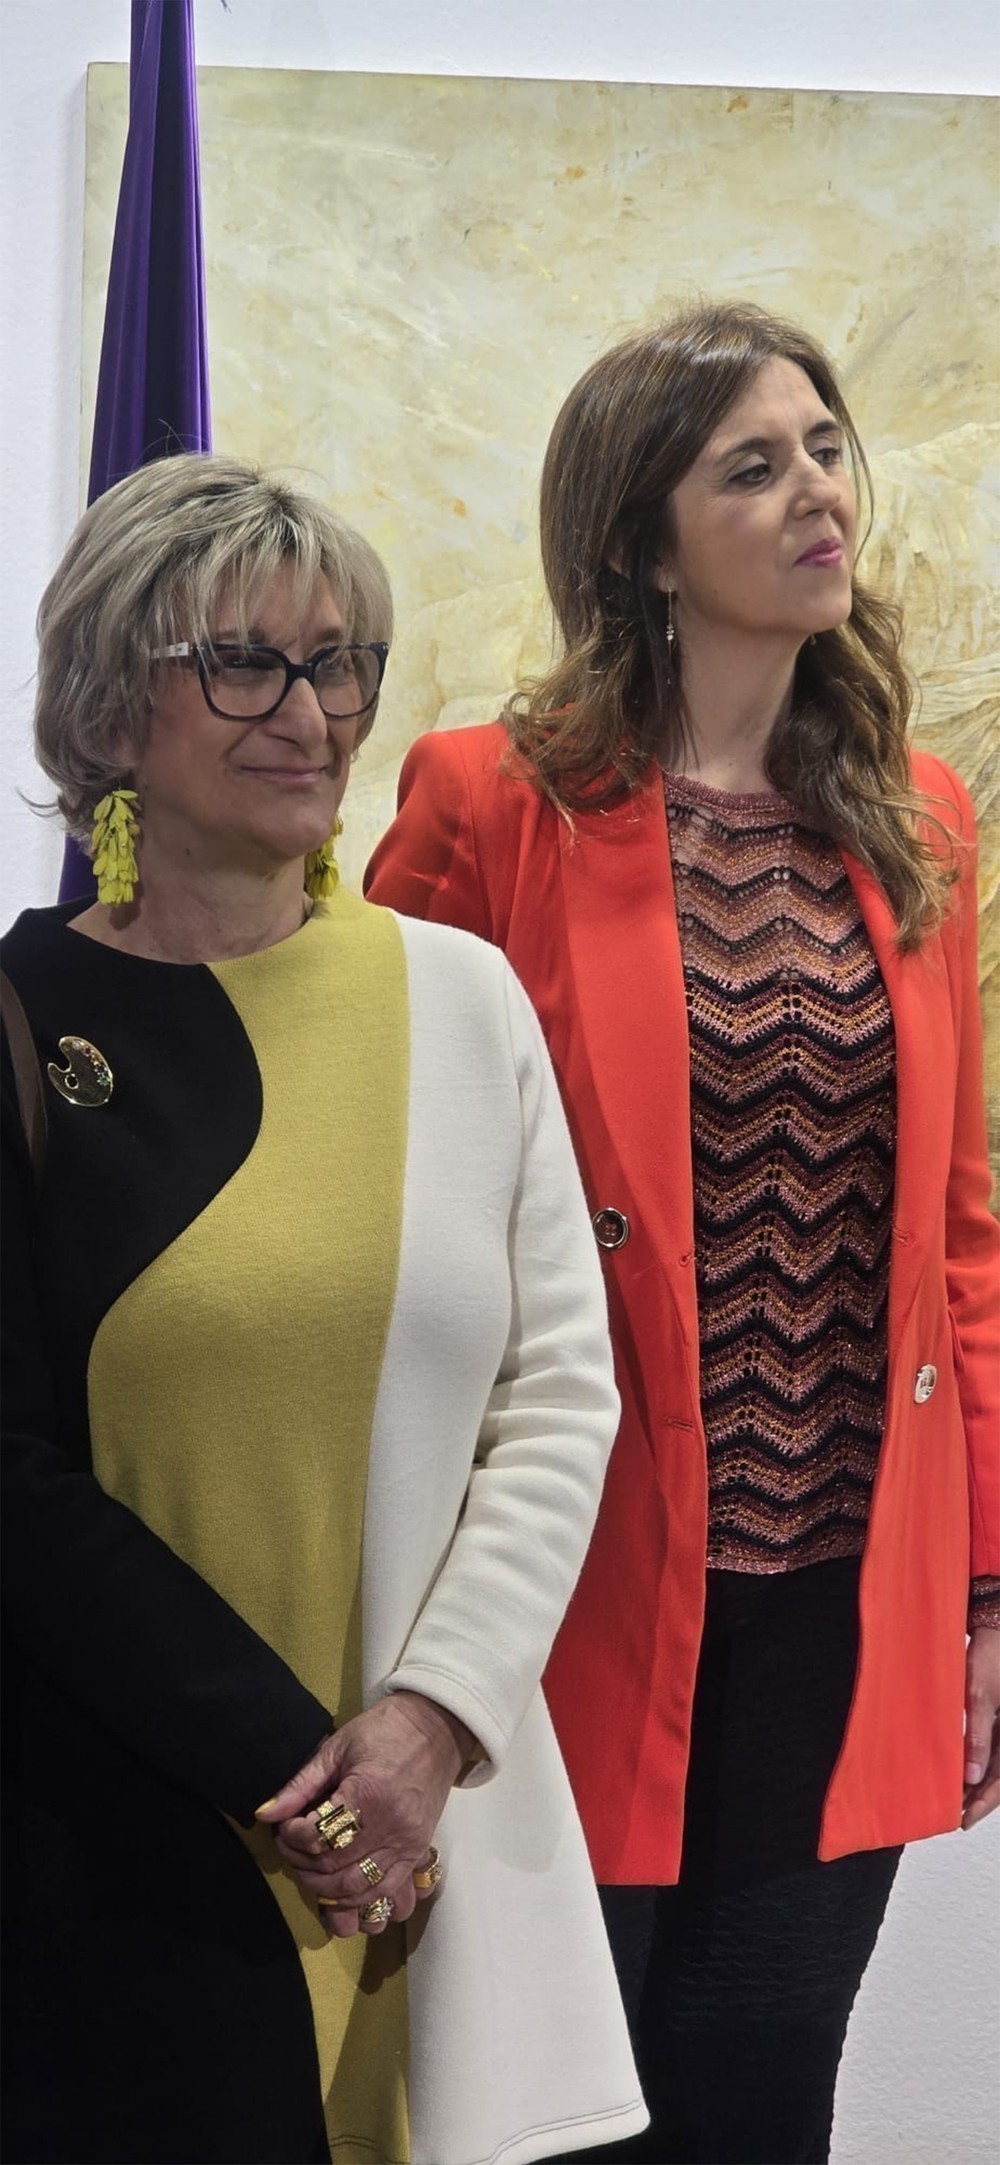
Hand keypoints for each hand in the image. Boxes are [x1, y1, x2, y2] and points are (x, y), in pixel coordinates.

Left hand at [255, 1692, 473, 1934]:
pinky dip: (363, 1900)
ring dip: (328, 1890)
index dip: (291, 1837)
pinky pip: (390, 1891)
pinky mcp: (418, 1851)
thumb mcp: (337, 1747)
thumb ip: (300, 1784)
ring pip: (360, 1889)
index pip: (317, 1837)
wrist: (436, 1727)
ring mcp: (408, 1844)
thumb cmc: (384, 1730)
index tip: (284, 1826)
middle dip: (303, 1865)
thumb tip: (265, 1813)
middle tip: (292, 1849)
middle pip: (335, 1868)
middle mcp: (391, 1827)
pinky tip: (344, 1890)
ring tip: (313, 1870)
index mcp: (368, 1794)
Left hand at [962, 1626, 999, 1829]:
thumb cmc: (988, 1659)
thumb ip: (977, 1737)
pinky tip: (960, 1775)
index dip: (984, 1803)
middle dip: (979, 1799)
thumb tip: (972, 1777)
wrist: (994, 1632)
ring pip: (996, 1768)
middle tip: (954, 1817)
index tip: (963, 1819)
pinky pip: (992, 1753)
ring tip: (954, 1801)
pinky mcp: (999, 1724)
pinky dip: (977, 1766)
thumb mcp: (979, 1696)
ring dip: (977, 1785)